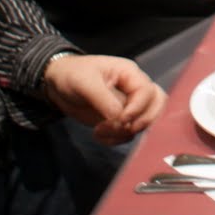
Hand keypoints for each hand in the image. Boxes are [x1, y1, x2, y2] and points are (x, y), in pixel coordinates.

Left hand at [42, 54, 166, 144]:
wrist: (57, 84)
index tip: (121, 119)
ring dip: (124, 133)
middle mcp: (134, 89)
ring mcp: (128, 105)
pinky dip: (116, 140)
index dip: (138, 108)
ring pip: (145, 122)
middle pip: (157, 106)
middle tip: (119, 128)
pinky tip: (99, 136)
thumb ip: (103, 99)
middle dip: (141, 122)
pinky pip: (129, 134)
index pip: (148, 92)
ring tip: (100, 131)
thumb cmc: (72, 74)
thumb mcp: (85, 82)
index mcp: (129, 74)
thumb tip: (119, 118)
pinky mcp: (120, 120)